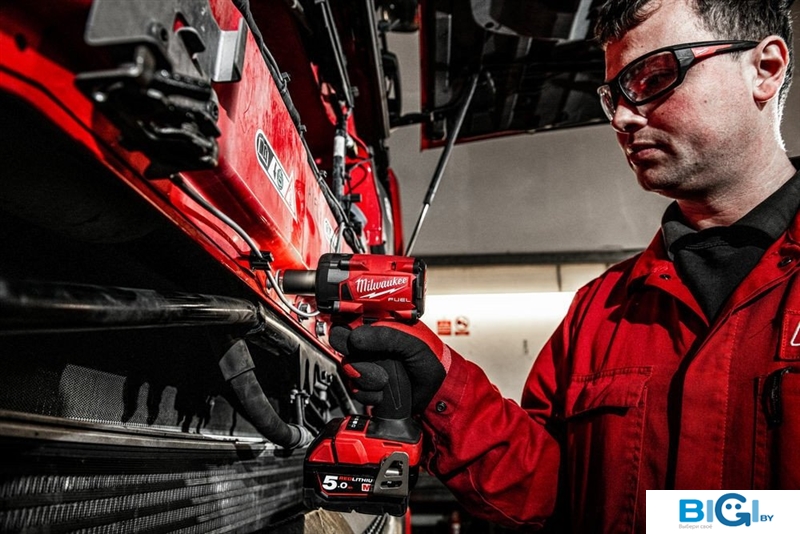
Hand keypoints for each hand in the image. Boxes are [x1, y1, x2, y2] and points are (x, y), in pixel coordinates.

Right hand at [329, 320, 451, 413]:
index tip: (352, 340)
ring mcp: (367, 365)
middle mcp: (369, 344)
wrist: (437, 391)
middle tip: (372, 362)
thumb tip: (356, 338)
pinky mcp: (367, 386)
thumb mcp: (411, 341)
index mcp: (378, 326)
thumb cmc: (430, 359)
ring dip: (365, 378)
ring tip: (386, 379)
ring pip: (347, 369)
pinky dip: (368, 394)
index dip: (344, 328)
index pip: (348, 320)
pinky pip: (354, 389)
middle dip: (355, 357)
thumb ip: (385, 336)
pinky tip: (383, 392)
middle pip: (341, 346)